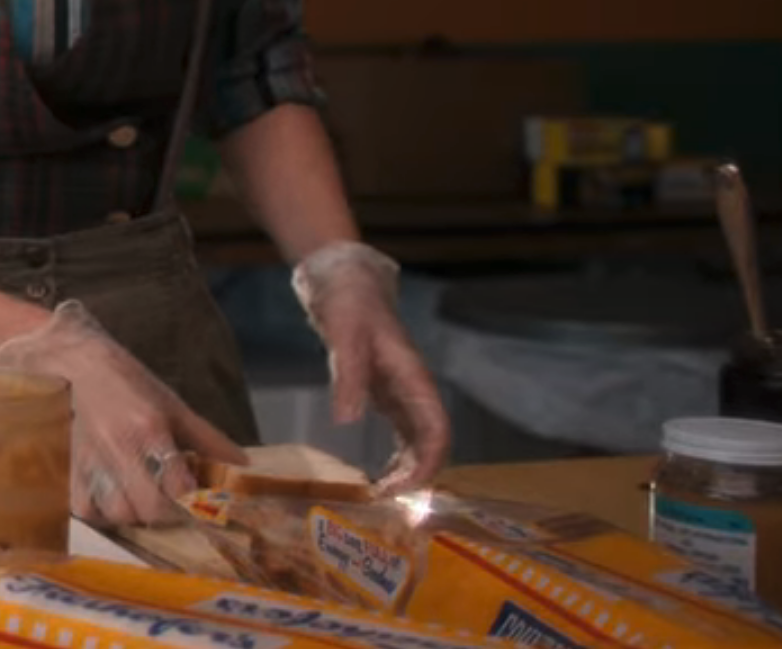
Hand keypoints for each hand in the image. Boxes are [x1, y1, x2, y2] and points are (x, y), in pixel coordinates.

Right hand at [0, 300, 246, 526]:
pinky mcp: (65, 472)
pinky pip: (89, 511)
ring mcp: (87, 463)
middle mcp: (117, 450)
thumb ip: (208, 440)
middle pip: (150, 510)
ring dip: (134, 511)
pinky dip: (104, 510)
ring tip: (138, 491)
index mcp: (149, 429)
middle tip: (168, 496)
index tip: (200, 501)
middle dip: (166, 510)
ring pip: (119, 515)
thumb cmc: (124, 382)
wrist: (66, 363)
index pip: (179, 489)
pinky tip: (110, 491)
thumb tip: (243, 469)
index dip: (194, 502)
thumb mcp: (172, 404)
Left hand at [293, 241, 450, 493]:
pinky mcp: (386, 393)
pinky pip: (401, 433)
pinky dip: (396, 456)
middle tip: (386, 502)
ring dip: (408, 469)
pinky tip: (379, 474)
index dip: (428, 463)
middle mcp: (414, 389)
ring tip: (383, 496)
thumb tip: (346, 421)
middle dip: (418, 475)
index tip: (405, 490)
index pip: (436, 430)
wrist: (345, 280)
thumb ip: (348, 377)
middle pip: (431, 442)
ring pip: (418, 441)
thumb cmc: (349, 304)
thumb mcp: (345, 336)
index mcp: (413, 378)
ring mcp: (402, 392)